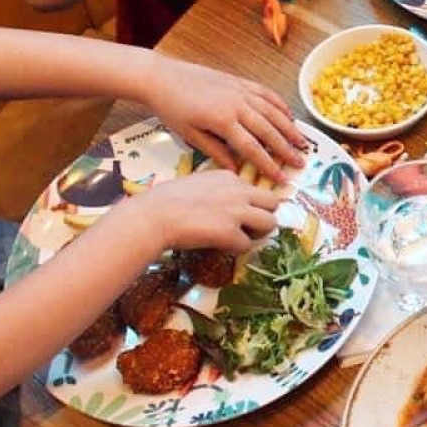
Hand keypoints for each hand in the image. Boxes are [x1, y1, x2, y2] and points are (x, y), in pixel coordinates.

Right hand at [115, 170, 280, 253]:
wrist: (153, 216)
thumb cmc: (165, 201)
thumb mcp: (197, 184)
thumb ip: (217, 191)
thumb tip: (224, 205)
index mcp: (229, 177)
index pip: (256, 190)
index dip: (250, 205)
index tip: (238, 214)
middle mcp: (239, 191)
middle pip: (273, 203)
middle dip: (264, 216)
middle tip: (249, 228)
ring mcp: (237, 211)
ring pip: (270, 223)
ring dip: (258, 234)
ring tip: (240, 239)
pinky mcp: (231, 232)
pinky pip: (248, 245)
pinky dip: (237, 249)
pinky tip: (222, 247)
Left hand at [142, 57, 307, 182]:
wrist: (161, 77)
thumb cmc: (171, 108)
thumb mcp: (190, 135)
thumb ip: (216, 151)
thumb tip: (235, 170)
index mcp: (223, 121)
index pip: (252, 148)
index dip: (269, 165)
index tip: (281, 179)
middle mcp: (237, 104)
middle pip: (269, 130)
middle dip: (286, 149)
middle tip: (300, 162)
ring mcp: (241, 91)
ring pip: (273, 111)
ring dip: (290, 128)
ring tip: (302, 142)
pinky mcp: (240, 81)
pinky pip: (266, 94)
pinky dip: (280, 105)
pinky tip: (289, 116)